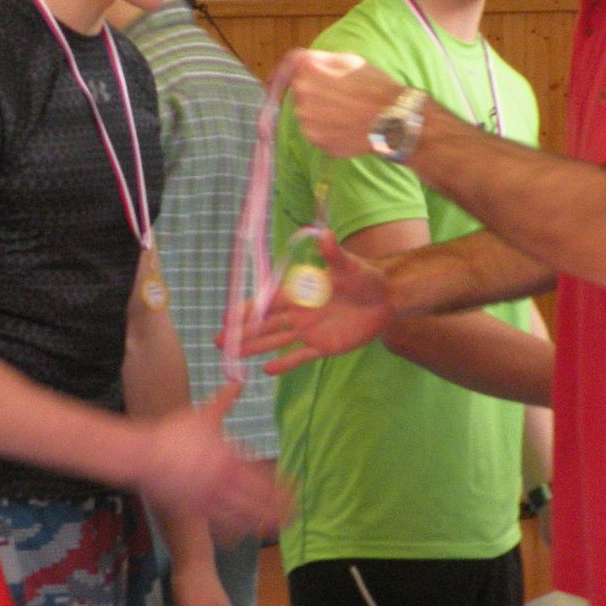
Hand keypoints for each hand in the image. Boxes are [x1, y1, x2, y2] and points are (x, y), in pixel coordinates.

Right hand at [136, 387, 289, 542]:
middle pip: (258, 499)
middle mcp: (223, 481)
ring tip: (275, 529)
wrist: (143, 455)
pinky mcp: (194, 510)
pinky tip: (242, 537)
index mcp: (229, 458)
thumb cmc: (173, 433)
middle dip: (278, 508)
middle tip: (295, 515)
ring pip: (242, 515)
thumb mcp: (203, 414)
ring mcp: (209, 498)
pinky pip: (218, 524)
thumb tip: (238, 381)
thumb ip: (224, 400)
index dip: (281, 484)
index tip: (295, 489)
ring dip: (261, 523)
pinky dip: (233, 532)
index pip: (263, 474)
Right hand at [232, 228, 392, 374]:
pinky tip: (266, 371)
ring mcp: (310, 331)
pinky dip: (285, 364)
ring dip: (255, 348)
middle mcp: (300, 312)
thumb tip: (326, 234)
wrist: (387, 298)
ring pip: (276, 341)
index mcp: (301, 292)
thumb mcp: (350, 265)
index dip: (248, 309)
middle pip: (266, 325)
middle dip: (242, 333)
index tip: (227, 317)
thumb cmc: (367, 277)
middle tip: (218, 340)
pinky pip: (300, 357)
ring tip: (232, 356)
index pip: (268, 302)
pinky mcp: (323, 346)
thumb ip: (334, 254)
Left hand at [288, 49, 404, 159]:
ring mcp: (308, 123)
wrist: (393, 119)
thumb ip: (319, 59)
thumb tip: (299, 62)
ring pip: (308, 116)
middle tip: (339, 97)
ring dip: (320, 114)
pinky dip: (328, 132)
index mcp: (307, 71)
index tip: (280, 78)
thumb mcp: (349, 59)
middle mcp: (301, 96)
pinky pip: (317, 134)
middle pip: (300, 94)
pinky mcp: (317, 143)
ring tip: (346, 114)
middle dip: (313, 94)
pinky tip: (347, 128)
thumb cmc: (375, 86)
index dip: (286, 72)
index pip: (288, 69)